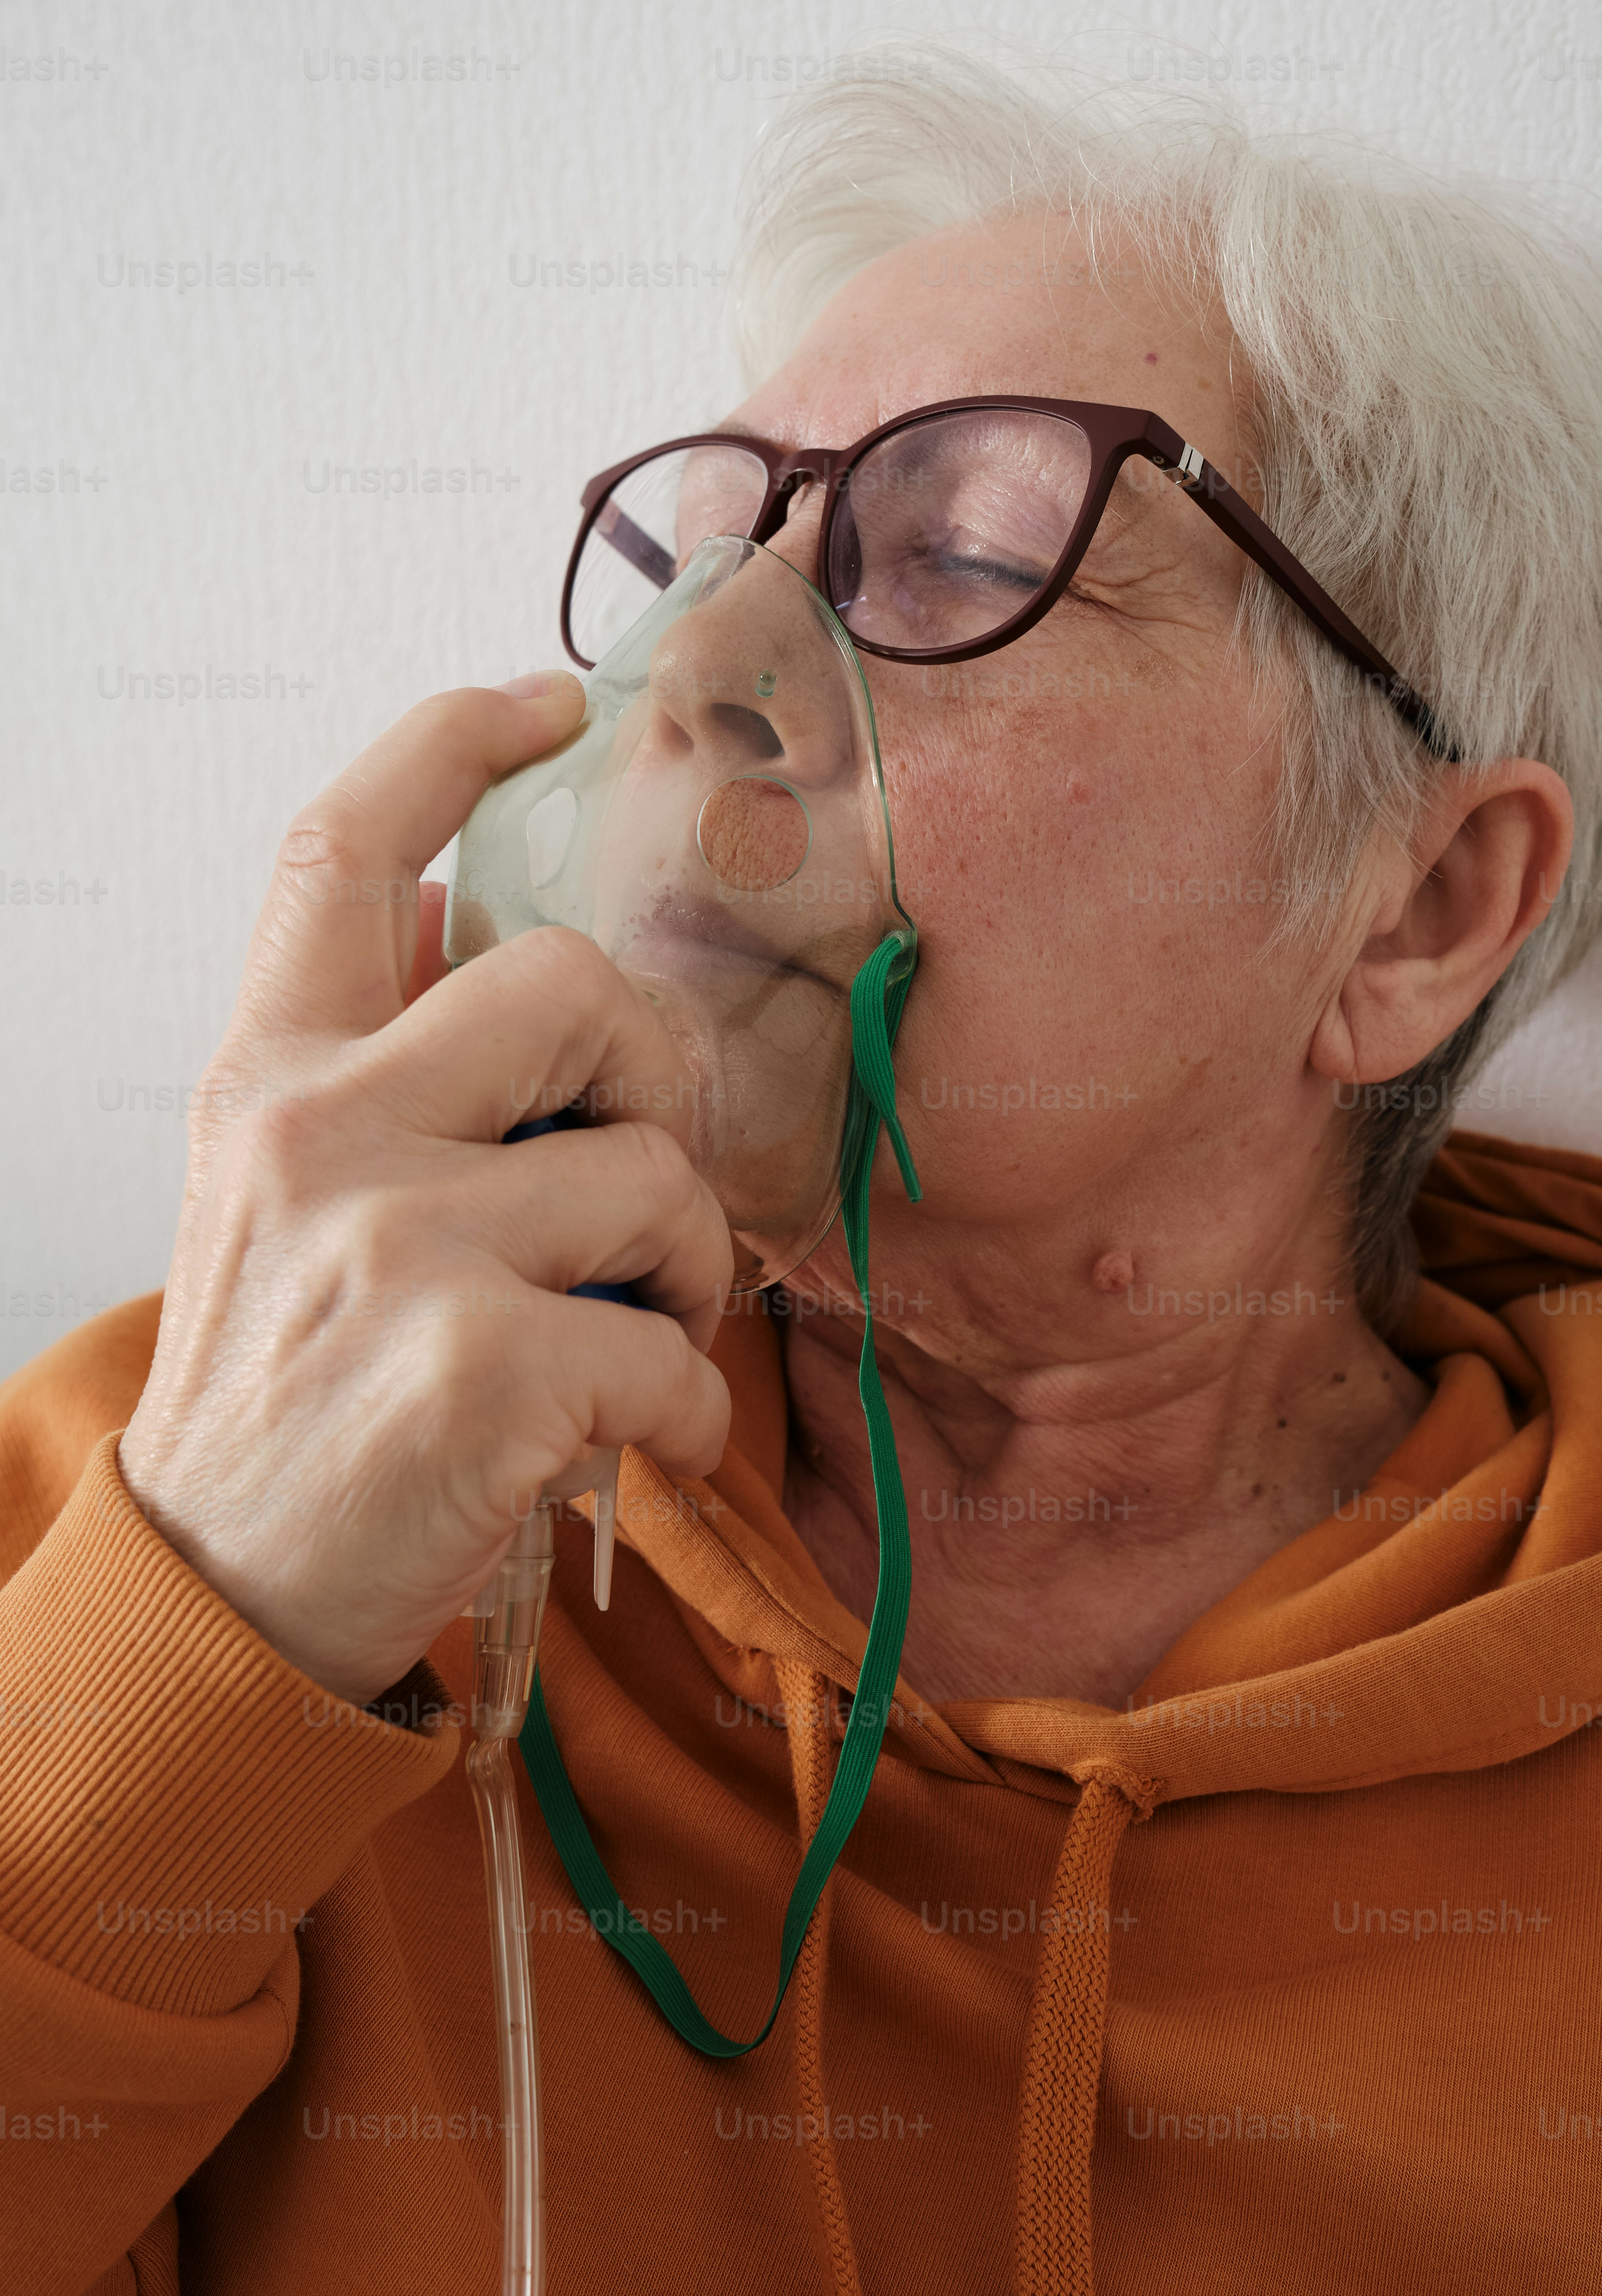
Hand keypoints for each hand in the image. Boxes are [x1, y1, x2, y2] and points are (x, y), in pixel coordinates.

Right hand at [117, 674, 733, 1707]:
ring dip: (689, 1274)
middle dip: (657, 1078)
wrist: (218, 1595)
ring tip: (634, 1339)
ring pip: (656, 1176)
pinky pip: (677, 1349)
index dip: (449, 741)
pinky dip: (685, 1413)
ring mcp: (399, 1244)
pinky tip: (627, 1450)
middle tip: (641, 1183)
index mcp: (267, 1075)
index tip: (544, 700)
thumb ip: (372, 1078)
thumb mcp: (278, 1203)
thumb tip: (448, 940)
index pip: (341, 850)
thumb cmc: (286, 1394)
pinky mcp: (482, 1366)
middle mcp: (320, 1129)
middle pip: (575, 983)